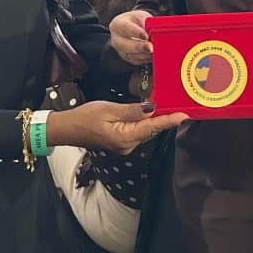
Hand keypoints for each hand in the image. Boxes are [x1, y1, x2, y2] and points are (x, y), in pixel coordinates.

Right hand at [46, 101, 187, 154]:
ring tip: (170, 108)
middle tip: (181, 106)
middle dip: (165, 119)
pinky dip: (145, 123)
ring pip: (145, 132)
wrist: (67, 129)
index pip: (152, 127)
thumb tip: (151, 108)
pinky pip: (138, 132)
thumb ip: (131, 110)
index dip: (169, 121)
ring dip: (156, 121)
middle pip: (151, 131)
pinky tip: (150, 114)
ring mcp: (125, 146)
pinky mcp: (121, 143)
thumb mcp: (108, 109)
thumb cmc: (84, 117)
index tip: (184, 116)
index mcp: (125, 137)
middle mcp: (128, 145)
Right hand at [109, 9, 151, 65]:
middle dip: (140, 47)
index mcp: (117, 24)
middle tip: (151, 48)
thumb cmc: (136, 21)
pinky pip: (136, 61)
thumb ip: (145, 22)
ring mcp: (120, 50)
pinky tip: (152, 56)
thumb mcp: (141, 16)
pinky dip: (145, 59)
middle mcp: (116, 39)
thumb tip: (152, 29)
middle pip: (126, 45)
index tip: (146, 35)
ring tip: (155, 51)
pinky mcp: (127, 58)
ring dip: (144, 54)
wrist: (133, 27)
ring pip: (131, 55)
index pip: (125, 28)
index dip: (136, 32)